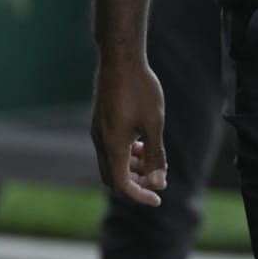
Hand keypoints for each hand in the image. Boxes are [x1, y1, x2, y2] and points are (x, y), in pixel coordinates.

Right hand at [90, 56, 167, 205]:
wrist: (120, 60)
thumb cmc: (140, 90)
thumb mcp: (154, 123)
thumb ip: (155, 155)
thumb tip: (157, 183)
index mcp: (112, 146)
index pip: (122, 184)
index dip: (140, 195)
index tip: (159, 198)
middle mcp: (101, 142)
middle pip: (114, 177)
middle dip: (136, 184)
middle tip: (158, 181)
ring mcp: (99, 132)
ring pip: (112, 162)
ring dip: (132, 168)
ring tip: (154, 161)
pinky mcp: (101, 122)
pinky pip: (111, 149)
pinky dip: (127, 154)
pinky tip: (143, 144)